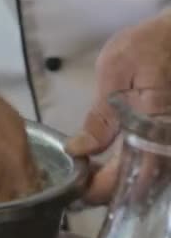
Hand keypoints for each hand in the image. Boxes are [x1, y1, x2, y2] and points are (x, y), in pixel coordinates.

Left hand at [67, 9, 170, 203]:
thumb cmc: (149, 46)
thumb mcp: (116, 75)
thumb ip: (100, 118)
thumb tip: (78, 150)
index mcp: (158, 129)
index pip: (131, 176)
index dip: (102, 189)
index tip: (76, 192)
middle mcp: (169, 142)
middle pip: (142, 185)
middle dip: (108, 192)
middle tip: (78, 189)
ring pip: (150, 178)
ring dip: (120, 183)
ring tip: (90, 178)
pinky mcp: (169, 133)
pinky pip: (155, 163)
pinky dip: (132, 169)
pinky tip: (110, 164)